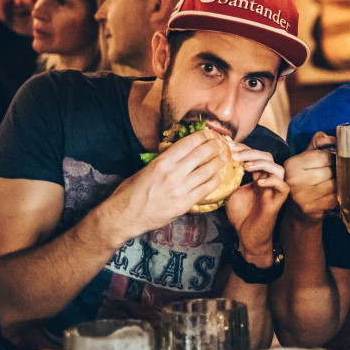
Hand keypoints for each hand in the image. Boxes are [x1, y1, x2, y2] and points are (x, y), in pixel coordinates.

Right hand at [104, 128, 227, 239]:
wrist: (124, 216)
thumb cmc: (130, 191)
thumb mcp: (146, 169)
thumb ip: (165, 161)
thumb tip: (181, 153)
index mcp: (161, 162)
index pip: (188, 143)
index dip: (203, 136)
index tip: (210, 133)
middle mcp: (173, 173)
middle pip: (201, 154)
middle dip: (215, 146)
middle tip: (222, 143)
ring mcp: (180, 189)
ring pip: (207, 170)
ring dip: (219, 162)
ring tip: (225, 157)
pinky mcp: (184, 204)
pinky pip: (206, 189)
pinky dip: (216, 180)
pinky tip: (220, 176)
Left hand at [225, 142, 289, 259]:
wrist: (247, 236)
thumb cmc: (241, 215)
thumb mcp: (231, 191)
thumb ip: (231, 177)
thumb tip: (221, 162)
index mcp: (258, 176)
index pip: (255, 155)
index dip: (243, 148)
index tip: (227, 146)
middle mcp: (268, 180)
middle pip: (267, 157)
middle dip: (250, 152)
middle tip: (234, 154)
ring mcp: (274, 190)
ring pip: (278, 169)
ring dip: (262, 163)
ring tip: (246, 166)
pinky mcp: (278, 202)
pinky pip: (283, 187)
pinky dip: (273, 181)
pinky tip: (259, 182)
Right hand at [283, 132, 336, 221]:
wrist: (297, 211)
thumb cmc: (305, 180)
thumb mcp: (307, 158)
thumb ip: (318, 143)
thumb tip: (330, 138)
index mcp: (292, 163)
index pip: (324, 156)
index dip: (330, 161)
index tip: (326, 166)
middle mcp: (293, 178)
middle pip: (329, 171)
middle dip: (333, 175)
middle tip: (326, 179)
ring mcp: (300, 194)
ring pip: (333, 184)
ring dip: (335, 187)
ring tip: (327, 189)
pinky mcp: (309, 207)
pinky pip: (334, 198)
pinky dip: (335, 198)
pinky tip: (328, 198)